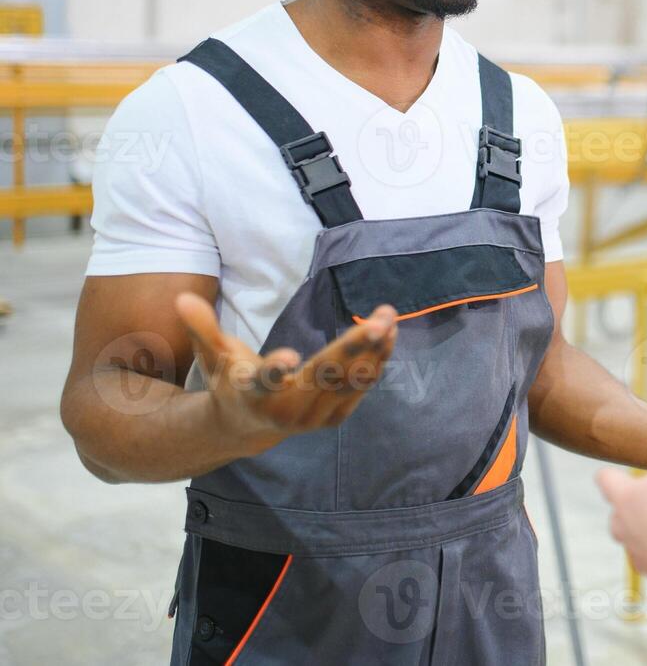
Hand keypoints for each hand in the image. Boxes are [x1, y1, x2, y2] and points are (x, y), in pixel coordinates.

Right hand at [175, 292, 398, 452]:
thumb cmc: (230, 381)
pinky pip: (360, 387)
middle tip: (379, 320)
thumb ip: (202, 327)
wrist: (246, 426)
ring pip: (349, 382)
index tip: (288, 357)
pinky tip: (390, 334)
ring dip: (373, 350)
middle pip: (324, 377)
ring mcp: (313, 418)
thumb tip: (181, 297)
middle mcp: (285, 411)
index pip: (264, 382)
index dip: (274, 370)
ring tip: (389, 318)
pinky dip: (377, 361)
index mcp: (253, 394)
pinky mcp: (334, 417)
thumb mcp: (213, 355)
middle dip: (353, 347)